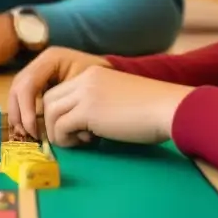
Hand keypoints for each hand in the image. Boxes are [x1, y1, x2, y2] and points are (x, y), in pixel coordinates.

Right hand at [8, 47, 109, 136]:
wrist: (111, 74)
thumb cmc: (102, 80)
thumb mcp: (86, 88)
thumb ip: (68, 104)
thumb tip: (55, 128)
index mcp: (51, 59)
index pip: (29, 84)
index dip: (27, 109)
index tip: (34, 130)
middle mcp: (41, 62)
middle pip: (18, 87)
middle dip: (18, 113)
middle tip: (25, 133)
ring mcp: (38, 70)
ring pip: (17, 92)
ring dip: (18, 114)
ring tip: (24, 133)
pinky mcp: (40, 81)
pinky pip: (24, 96)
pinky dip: (23, 113)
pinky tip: (27, 127)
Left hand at [42, 67, 193, 147]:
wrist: (170, 108)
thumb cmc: (153, 110)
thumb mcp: (118, 100)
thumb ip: (98, 106)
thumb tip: (82, 127)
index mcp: (92, 74)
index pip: (60, 91)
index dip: (60, 112)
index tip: (73, 129)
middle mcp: (85, 80)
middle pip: (48, 100)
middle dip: (51, 122)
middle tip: (70, 138)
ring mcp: (85, 94)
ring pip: (49, 113)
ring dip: (58, 133)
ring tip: (79, 142)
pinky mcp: (88, 111)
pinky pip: (60, 126)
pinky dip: (67, 139)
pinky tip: (87, 143)